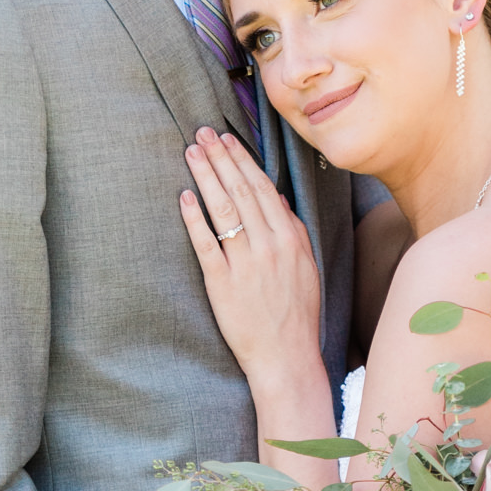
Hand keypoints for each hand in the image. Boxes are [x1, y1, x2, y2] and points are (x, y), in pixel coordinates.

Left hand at [180, 130, 321, 385]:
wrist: (287, 356)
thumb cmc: (296, 313)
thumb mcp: (305, 266)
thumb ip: (291, 231)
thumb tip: (276, 200)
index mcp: (290, 238)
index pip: (262, 188)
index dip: (242, 161)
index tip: (226, 139)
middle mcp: (269, 246)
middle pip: (241, 191)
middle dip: (220, 159)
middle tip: (201, 134)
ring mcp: (245, 264)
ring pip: (223, 210)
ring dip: (206, 177)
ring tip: (191, 154)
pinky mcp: (223, 284)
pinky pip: (206, 244)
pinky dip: (195, 218)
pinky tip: (184, 197)